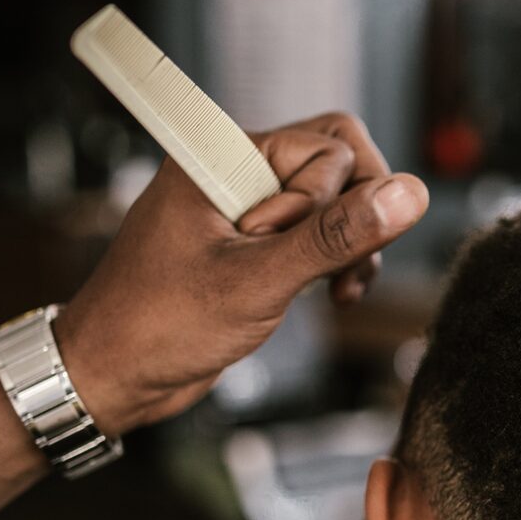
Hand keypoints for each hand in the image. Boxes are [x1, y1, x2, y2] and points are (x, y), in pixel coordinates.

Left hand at [56, 112, 428, 435]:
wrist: (113, 375)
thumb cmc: (160, 325)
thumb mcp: (258, 282)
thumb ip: (334, 236)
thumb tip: (408, 195)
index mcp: (224, 154)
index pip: (330, 144)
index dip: (333, 202)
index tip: (291, 253)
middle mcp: (237, 172)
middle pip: (338, 165)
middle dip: (354, 220)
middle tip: (340, 274)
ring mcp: (246, 209)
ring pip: (333, 203)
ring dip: (348, 247)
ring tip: (336, 292)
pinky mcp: (253, 244)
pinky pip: (314, 234)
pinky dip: (331, 263)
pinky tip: (330, 296)